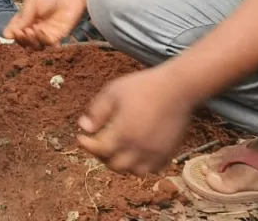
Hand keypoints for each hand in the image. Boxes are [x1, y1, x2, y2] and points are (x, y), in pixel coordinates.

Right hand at [4, 0, 94, 47]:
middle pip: (24, 40)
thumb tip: (6, 35)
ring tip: (31, 31)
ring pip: (34, 45)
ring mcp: (46, 32)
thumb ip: (22, 18)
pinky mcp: (58, 35)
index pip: (16, 30)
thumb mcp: (31, 2)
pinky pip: (47, 43)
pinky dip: (41, 40)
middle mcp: (35, 26)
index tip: (12, 33)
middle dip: (21, 39)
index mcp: (27, 17)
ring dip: (30, 41)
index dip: (13, 33)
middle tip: (22, 32)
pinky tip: (40, 31)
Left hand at [77, 66, 195, 174]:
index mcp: (123, 133)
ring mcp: (156, 153)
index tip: (80, 138)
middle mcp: (139, 148)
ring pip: (134, 171)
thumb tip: (84, 127)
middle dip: (102, 156)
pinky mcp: (168, 153)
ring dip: (123, 163)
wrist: (177, 88)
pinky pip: (153, 169)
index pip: (99, 150)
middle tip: (99, 143)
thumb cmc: (143, 86)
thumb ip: (97, 111)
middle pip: (115, 165)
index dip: (86, 145)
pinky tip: (137, 152)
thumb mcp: (113, 92)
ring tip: (118, 149)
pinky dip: (142, 165)